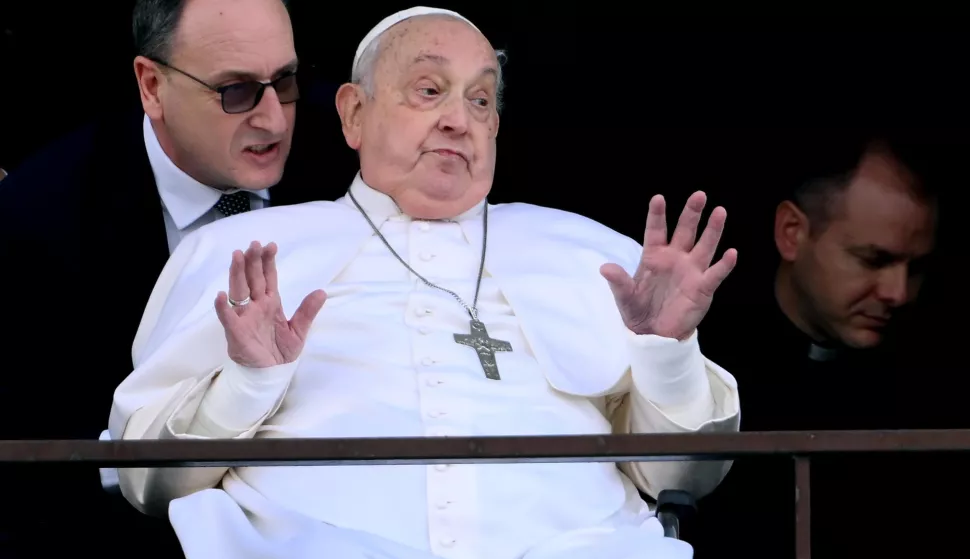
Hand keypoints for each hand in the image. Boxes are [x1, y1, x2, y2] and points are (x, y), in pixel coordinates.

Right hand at [214, 241, 326, 367]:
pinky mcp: (236, 333)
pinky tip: (220, 295)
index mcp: (270, 303)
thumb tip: (322, 291)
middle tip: (254, 244)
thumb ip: (308, 311)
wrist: (271, 375)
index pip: (268, 278)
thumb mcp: (299, 330)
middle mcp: (255, 306)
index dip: (268, 262)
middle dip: (253, 261)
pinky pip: (227, 318)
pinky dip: (223, 308)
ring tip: (237, 256)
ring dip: (237, 274)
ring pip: (238, 291)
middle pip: (252, 279)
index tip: (270, 246)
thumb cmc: (281, 352)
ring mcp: (244, 317)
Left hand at [600, 191, 736, 339]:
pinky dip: (724, 264)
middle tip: (699, 195)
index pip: (656, 230)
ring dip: (713, 230)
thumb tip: (605, 268)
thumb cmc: (638, 311)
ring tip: (720, 212)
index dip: (657, 215)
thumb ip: (618, 282)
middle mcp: (675, 258)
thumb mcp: (625, 297)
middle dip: (692, 213)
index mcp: (654, 256)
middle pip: (685, 231)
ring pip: (704, 246)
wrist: (653, 335)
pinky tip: (731, 253)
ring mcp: (691, 271)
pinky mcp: (702, 288)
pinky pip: (715, 274)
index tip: (658, 198)